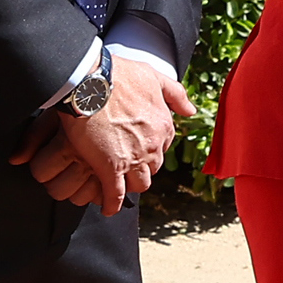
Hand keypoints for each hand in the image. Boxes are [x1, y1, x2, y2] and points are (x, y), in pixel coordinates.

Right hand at [21, 58, 195, 213]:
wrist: (90, 83)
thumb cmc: (118, 75)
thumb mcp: (153, 76)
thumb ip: (175, 93)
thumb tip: (191, 110)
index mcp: (164, 126)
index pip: (163, 147)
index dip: (150, 148)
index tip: (138, 147)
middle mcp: (153, 145)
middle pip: (153, 167)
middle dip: (142, 168)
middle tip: (126, 165)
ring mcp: (133, 159)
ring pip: (139, 184)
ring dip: (129, 185)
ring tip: (116, 183)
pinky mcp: (110, 169)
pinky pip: (115, 195)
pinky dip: (112, 204)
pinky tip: (108, 207)